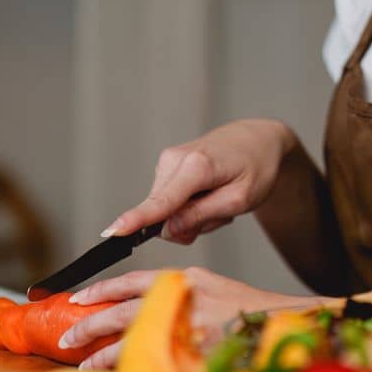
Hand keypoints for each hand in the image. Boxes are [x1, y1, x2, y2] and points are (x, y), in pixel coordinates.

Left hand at [59, 266, 312, 369]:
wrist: (293, 324)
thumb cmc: (255, 313)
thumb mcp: (215, 293)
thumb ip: (181, 300)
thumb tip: (145, 317)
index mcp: (188, 280)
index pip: (133, 280)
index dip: (102, 289)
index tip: (77, 298)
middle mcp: (185, 299)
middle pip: (124, 311)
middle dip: (91, 326)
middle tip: (65, 339)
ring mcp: (192, 329)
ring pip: (134, 340)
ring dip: (105, 355)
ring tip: (85, 366)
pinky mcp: (200, 355)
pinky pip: (158, 365)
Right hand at [103, 119, 293, 244]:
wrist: (259, 139)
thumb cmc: (257, 166)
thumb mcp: (240, 199)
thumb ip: (202, 216)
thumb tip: (166, 230)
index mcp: (197, 166)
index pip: (161, 201)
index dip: (136, 220)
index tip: (111, 232)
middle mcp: (175, 159)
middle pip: (165, 214)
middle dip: (191, 224)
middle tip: (222, 212)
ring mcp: (169, 161)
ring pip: (168, 211)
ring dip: (194, 215)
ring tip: (218, 197)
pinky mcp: (167, 165)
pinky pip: (171, 201)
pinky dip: (191, 205)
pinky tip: (209, 192)